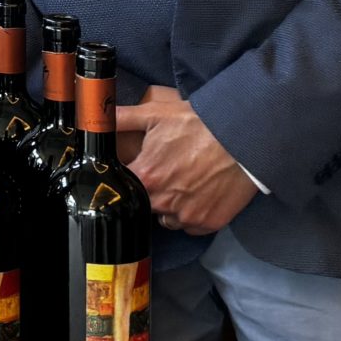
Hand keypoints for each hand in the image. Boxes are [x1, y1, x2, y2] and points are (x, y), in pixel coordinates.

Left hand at [114, 88, 256, 234]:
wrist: (243, 137)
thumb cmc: (198, 124)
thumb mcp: (155, 113)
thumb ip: (121, 119)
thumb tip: (97, 118)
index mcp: (145, 178)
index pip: (122, 189)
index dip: (127, 180)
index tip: (136, 172)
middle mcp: (163, 203)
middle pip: (144, 205)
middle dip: (149, 191)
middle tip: (165, 172)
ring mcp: (187, 216)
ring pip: (167, 218)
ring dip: (170, 205)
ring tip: (184, 182)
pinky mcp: (208, 223)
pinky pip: (190, 226)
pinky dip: (192, 214)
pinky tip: (199, 193)